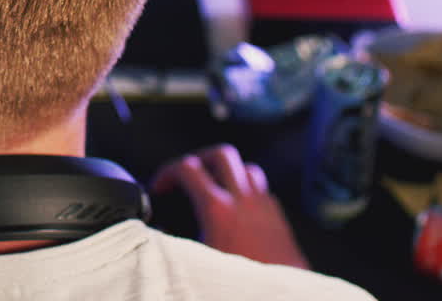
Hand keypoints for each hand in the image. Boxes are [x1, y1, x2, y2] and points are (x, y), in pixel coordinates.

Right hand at [151, 144, 308, 268]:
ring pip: (246, 168)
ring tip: (214, 187)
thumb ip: (175, 239)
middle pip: (221, 154)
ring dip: (227, 173)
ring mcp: (264, 206)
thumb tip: (161, 231)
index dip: (167, 172)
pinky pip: (262, 189)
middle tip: (189, 174)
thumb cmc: (242, 283)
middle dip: (200, 159)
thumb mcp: (197, 258)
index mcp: (217, 208)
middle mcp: (243, 200)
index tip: (161, 186)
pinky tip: (239, 208)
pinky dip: (247, 190)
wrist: (280, 297)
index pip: (187, 168)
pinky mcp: (278, 217)